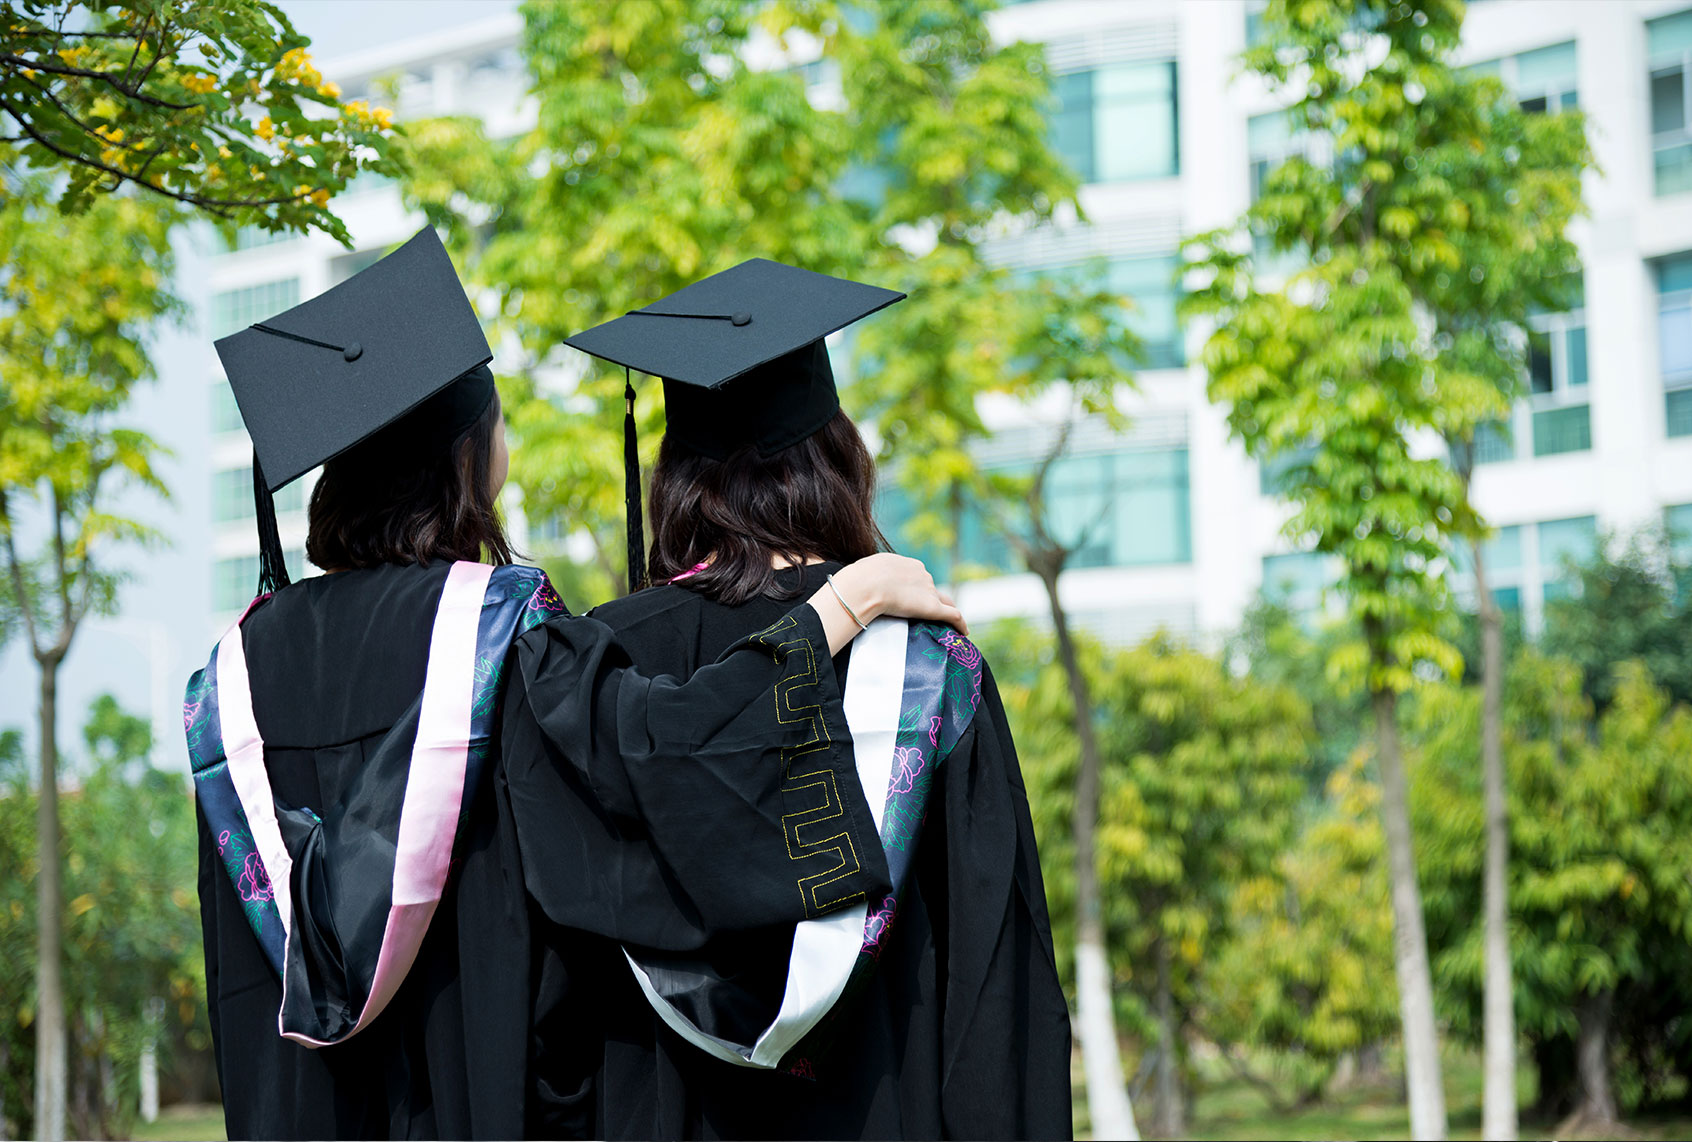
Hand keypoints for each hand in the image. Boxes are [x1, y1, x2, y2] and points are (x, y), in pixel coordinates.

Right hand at [830, 553, 966, 634]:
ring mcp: (929, 591)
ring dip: (945, 612)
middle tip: (925, 617)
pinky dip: (960, 624)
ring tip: (949, 626)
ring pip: (944, 602)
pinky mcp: (933, 607)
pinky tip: (964, 634)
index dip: (917, 590)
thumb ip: (870, 578)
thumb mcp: (865, 571)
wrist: (866, 585)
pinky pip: (953, 616)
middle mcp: (923, 575)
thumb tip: (856, 586)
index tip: (911, 601)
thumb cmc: (859, 579)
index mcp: (908, 565)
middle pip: (932, 590)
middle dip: (930, 601)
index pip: (918, 578)